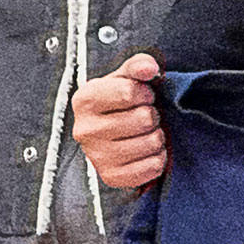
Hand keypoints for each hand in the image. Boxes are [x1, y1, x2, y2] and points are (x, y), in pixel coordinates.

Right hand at [70, 54, 168, 190]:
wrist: (111, 136)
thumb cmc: (120, 103)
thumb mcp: (125, 78)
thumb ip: (137, 65)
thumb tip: (150, 68)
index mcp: (85, 100)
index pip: (130, 92)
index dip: (145, 92)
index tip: (142, 95)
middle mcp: (85, 129)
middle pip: (144, 118)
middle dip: (153, 114)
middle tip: (145, 117)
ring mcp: (96, 156)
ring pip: (151, 142)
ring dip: (157, 136)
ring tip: (145, 133)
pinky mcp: (111, 177)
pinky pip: (153, 166)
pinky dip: (158, 158)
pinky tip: (146, 152)